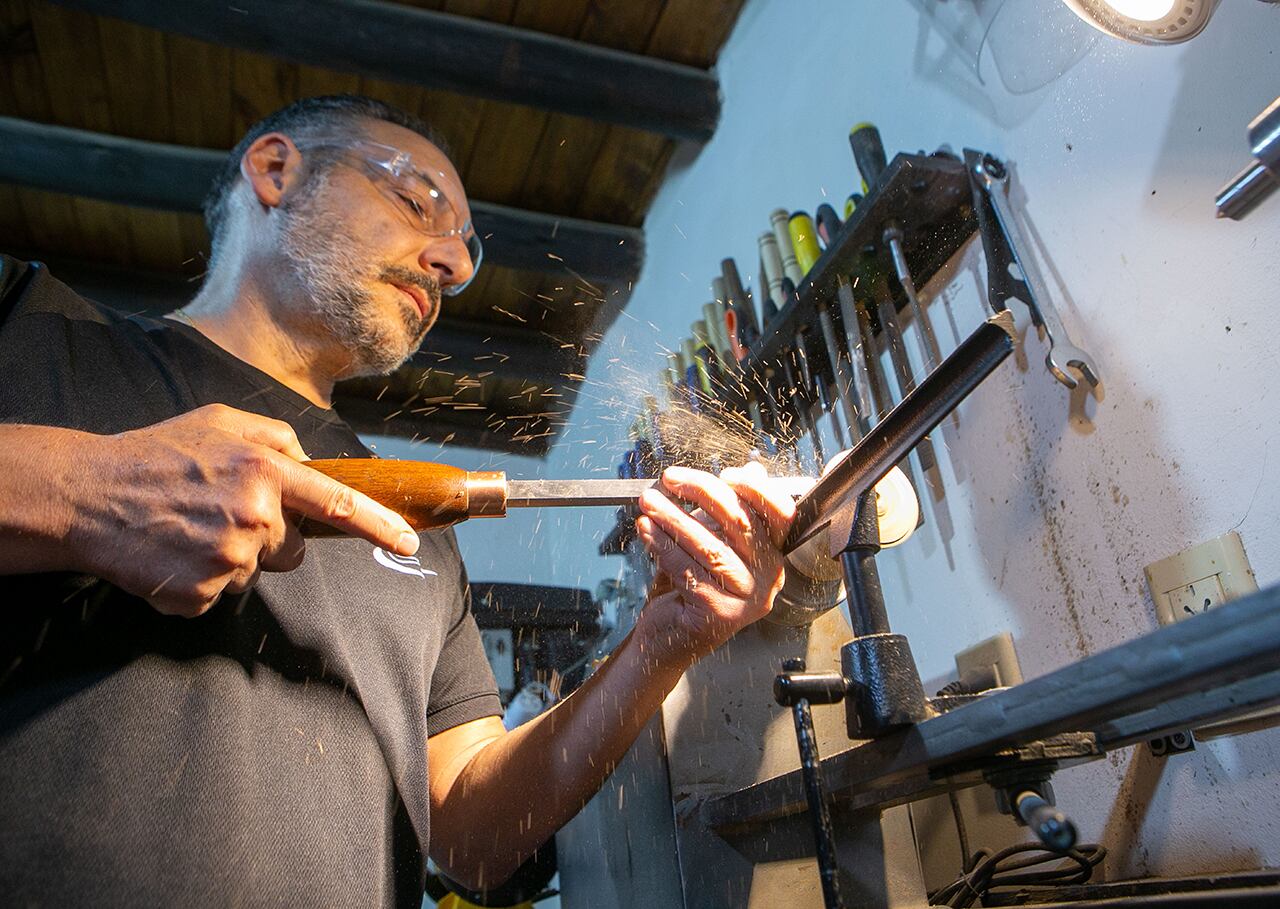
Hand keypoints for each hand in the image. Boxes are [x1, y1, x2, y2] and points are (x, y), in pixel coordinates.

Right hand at [69, 404, 417, 616]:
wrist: (87, 494)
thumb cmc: (158, 454)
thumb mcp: (221, 422)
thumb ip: (276, 438)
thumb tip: (311, 463)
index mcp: (265, 472)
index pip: (338, 503)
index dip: (379, 525)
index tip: (408, 542)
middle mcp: (254, 516)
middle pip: (292, 549)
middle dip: (269, 537)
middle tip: (220, 513)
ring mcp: (227, 558)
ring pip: (255, 572)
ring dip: (231, 557)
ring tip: (189, 528)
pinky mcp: (199, 593)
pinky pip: (220, 594)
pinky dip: (201, 580)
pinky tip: (174, 553)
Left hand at [633, 462, 794, 664]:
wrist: (669, 637)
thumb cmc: (691, 586)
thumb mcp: (714, 541)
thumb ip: (730, 510)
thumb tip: (751, 470)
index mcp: (773, 555)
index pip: (780, 514)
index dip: (757, 490)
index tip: (725, 473)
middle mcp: (769, 579)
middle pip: (741, 522)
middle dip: (702, 491)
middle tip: (671, 478)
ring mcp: (746, 599)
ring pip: (709, 546)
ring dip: (673, 518)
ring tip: (649, 502)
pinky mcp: (718, 614)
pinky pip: (687, 570)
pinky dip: (662, 545)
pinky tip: (646, 529)